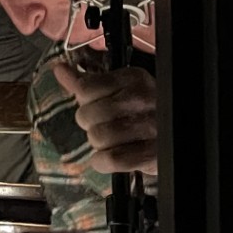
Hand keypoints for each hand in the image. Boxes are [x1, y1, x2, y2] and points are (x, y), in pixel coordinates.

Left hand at [53, 60, 157, 175]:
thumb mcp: (119, 90)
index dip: (85, 102)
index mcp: (133, 79)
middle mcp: (143, 99)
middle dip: (91, 125)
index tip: (97, 106)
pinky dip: (103, 162)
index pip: (85, 88)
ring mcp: (150, 126)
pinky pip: (111, 159)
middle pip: (87, 115)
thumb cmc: (141, 113)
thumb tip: (60, 70)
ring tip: (113, 142)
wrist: (172, 137)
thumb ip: (87, 82)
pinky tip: (109, 158)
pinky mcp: (152, 154)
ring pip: (98, 137)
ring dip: (99, 145)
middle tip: (106, 127)